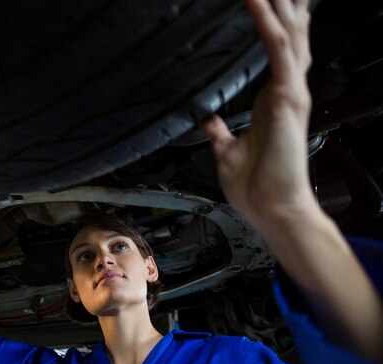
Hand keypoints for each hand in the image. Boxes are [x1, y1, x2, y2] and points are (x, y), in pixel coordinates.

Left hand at [200, 0, 315, 229]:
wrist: (271, 210)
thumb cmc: (257, 188)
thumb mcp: (227, 152)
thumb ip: (219, 132)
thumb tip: (207, 119)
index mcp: (271, 101)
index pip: (277, 49)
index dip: (272, 21)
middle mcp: (286, 92)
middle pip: (290, 34)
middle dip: (284, 4)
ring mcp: (290, 94)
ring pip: (288, 33)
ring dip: (277, 4)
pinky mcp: (287, 99)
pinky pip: (278, 50)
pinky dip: (266, 23)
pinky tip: (254, 0)